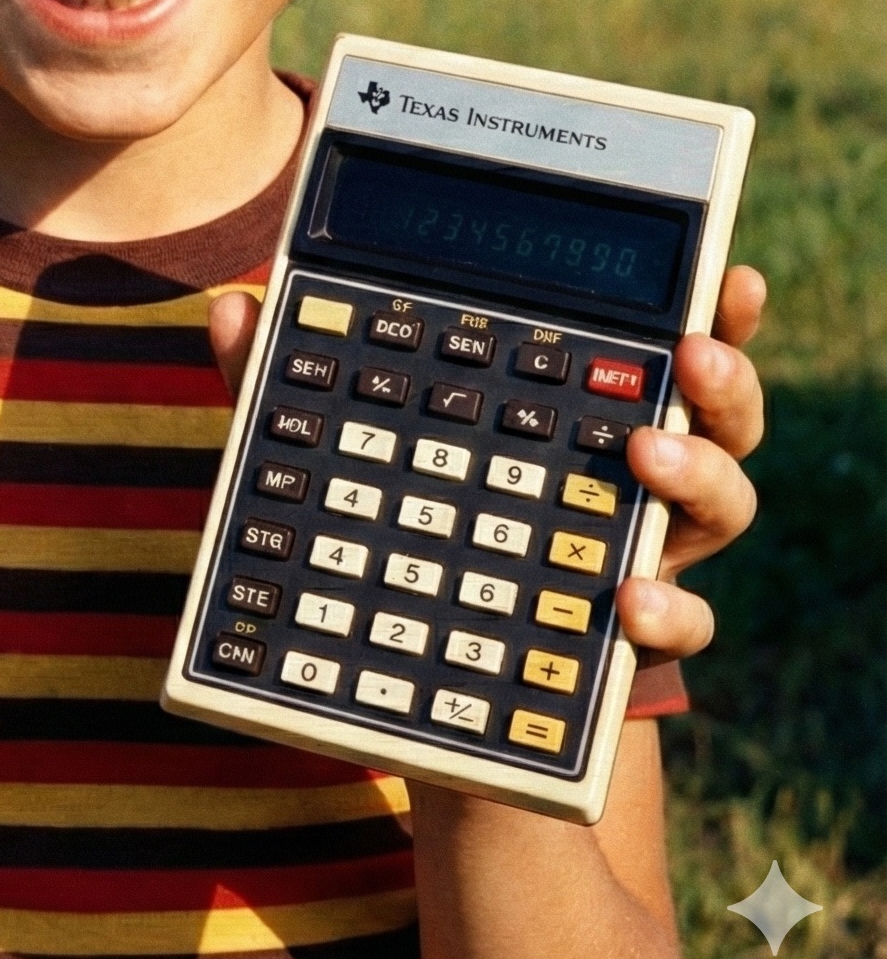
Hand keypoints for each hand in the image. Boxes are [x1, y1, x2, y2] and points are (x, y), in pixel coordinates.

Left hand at [207, 266, 769, 662]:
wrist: (424, 684)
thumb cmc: (392, 526)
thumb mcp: (335, 449)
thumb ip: (290, 383)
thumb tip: (232, 307)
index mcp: (577, 406)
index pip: (652, 343)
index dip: (706, 311)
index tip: (724, 274)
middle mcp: (631, 471)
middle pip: (716, 411)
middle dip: (723, 373)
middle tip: (692, 350)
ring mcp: (640, 550)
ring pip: (722, 503)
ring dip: (699, 473)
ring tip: (647, 453)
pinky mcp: (625, 637)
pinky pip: (681, 626)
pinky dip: (667, 613)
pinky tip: (626, 601)